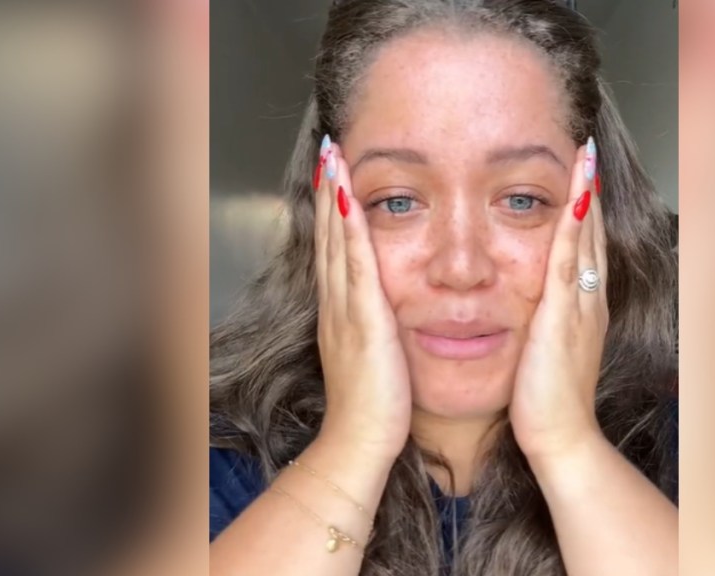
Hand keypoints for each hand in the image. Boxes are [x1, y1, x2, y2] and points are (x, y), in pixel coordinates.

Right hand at [313, 137, 411, 462]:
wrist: (359, 442)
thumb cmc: (376, 407)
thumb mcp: (374, 358)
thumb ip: (377, 330)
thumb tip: (384, 313)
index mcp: (343, 311)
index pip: (336, 250)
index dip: (334, 211)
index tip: (338, 176)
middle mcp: (337, 303)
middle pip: (329, 236)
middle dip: (329, 191)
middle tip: (330, 150)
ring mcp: (344, 308)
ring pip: (336, 241)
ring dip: (333, 196)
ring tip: (333, 156)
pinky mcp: (361, 318)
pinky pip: (353, 263)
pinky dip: (347, 227)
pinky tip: (348, 197)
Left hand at [510, 137, 608, 463]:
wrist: (559, 435)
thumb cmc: (545, 398)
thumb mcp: (546, 348)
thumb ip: (542, 320)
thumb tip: (531, 304)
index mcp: (582, 304)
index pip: (584, 243)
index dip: (582, 205)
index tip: (576, 170)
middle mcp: (588, 297)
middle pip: (592, 230)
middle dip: (589, 187)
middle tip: (586, 145)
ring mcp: (581, 303)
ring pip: (587, 236)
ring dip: (586, 191)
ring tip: (585, 150)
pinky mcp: (564, 313)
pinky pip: (571, 258)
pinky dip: (575, 222)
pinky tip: (574, 192)